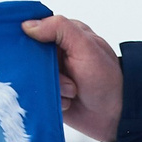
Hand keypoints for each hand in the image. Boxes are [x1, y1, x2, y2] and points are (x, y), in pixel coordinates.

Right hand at [20, 14, 122, 141]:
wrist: (114, 116)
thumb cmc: (105, 79)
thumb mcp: (85, 47)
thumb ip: (60, 29)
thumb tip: (27, 25)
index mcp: (65, 36)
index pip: (35, 28)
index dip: (30, 39)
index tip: (35, 52)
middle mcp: (56, 54)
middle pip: (29, 56)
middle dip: (44, 71)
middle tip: (67, 79)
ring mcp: (51, 74)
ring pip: (32, 77)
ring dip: (53, 88)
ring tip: (73, 92)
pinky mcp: (48, 93)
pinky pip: (36, 95)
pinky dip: (52, 99)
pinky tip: (68, 102)